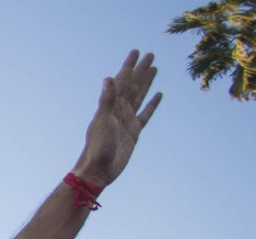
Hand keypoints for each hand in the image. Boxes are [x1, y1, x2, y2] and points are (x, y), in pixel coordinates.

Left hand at [73, 50, 160, 186]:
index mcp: (111, 106)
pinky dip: (152, 104)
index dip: (129, 66)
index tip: (136, 52)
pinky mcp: (134, 132)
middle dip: (140, 70)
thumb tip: (109, 78)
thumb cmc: (97, 146)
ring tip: (154, 69)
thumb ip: (107, 100)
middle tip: (150, 55)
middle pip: (133, 85)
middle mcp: (119, 110)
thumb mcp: (103, 121)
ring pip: (140, 96)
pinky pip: (146, 114)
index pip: (122, 81)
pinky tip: (158, 94)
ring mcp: (127, 120)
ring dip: (146, 83)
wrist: (98, 170)